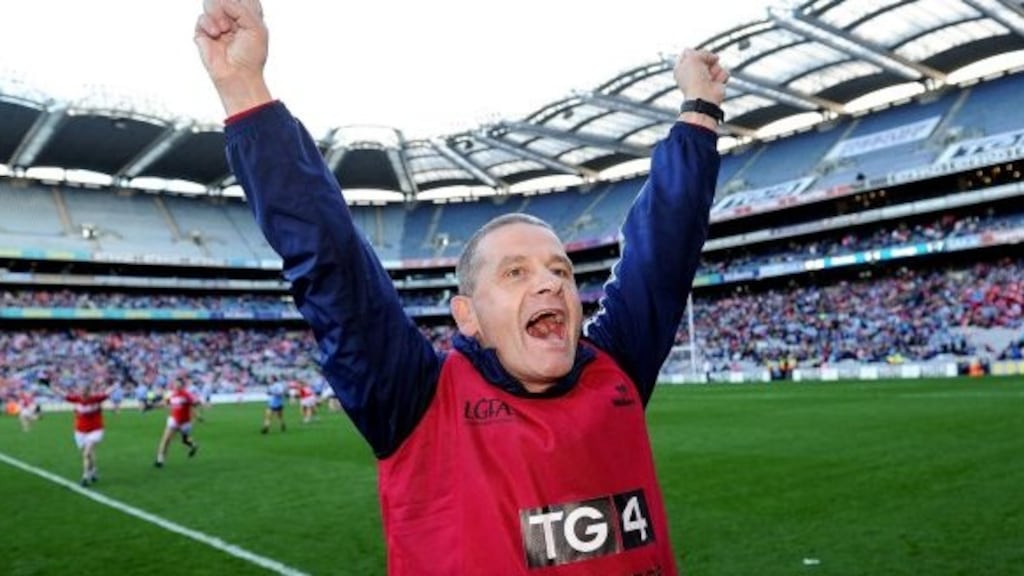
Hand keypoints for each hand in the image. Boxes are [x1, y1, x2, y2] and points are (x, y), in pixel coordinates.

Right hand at [194, 0, 272, 115]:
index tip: (239, 15)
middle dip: (227, 5)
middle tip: (232, 21)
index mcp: (249, 15)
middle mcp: (232, 18)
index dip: (240, 1)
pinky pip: (202, 17)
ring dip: (218, 13)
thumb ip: (240, 9)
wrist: (238, 74)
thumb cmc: (250, 56)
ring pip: (211, 2)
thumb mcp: (255, 28)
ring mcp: (217, 24)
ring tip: (225, 29)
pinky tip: (216, 34)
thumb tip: (222, 2)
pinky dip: (209, 24)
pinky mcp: (203, 32)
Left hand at [674, 48, 728, 104]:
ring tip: (710, 78)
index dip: (694, 53)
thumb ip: (702, 52)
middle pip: (704, 57)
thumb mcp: (693, 58)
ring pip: (716, 63)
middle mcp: (693, 73)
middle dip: (707, 60)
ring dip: (714, 69)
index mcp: (681, 68)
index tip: (695, 57)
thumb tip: (715, 58)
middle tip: (704, 69)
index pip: (688, 52)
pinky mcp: (717, 83)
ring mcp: (705, 78)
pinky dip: (721, 76)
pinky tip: (716, 83)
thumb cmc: (694, 79)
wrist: (704, 98)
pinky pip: (724, 72)